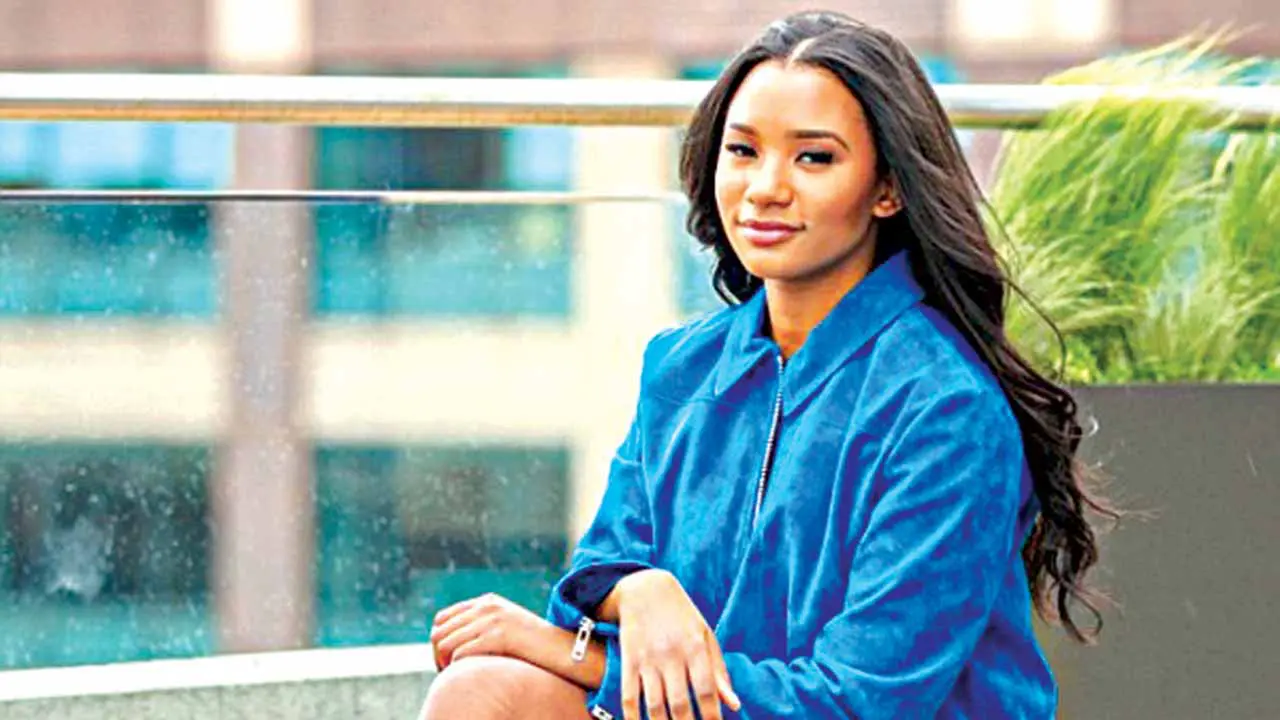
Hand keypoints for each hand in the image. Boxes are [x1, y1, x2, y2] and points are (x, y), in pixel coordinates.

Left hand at [429, 593, 545, 670]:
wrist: (562, 647)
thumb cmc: (535, 645)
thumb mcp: (506, 627)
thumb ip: (484, 626)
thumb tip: (454, 643)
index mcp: (487, 602)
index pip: (442, 618)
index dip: (438, 641)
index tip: (445, 660)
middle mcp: (486, 607)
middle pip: (439, 631)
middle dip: (437, 654)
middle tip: (446, 671)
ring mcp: (493, 619)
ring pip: (445, 643)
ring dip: (443, 663)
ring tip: (454, 674)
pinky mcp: (499, 635)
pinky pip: (460, 653)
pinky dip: (457, 667)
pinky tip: (468, 672)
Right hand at [614, 569, 740, 719]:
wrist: (645, 589)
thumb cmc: (682, 614)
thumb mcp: (706, 635)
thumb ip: (720, 671)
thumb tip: (734, 705)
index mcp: (695, 647)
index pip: (706, 691)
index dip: (712, 717)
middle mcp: (671, 654)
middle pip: (680, 705)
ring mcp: (647, 658)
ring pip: (654, 706)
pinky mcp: (628, 660)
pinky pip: (629, 695)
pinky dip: (633, 718)